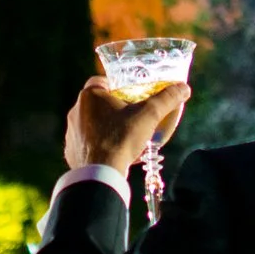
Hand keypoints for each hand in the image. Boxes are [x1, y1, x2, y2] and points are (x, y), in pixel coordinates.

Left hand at [64, 75, 188, 172]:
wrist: (101, 173)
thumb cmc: (122, 138)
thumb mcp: (149, 115)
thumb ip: (166, 99)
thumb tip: (184, 88)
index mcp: (89, 96)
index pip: (100, 81)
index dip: (115, 86)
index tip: (128, 95)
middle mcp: (75, 110)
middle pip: (96, 103)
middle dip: (112, 108)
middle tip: (130, 116)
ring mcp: (71, 132)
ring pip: (90, 123)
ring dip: (104, 126)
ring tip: (123, 136)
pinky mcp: (70, 151)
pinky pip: (85, 143)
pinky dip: (97, 145)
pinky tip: (112, 152)